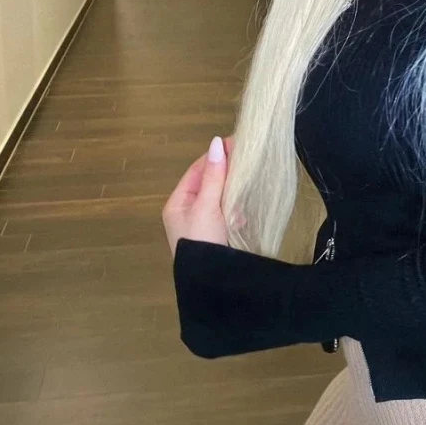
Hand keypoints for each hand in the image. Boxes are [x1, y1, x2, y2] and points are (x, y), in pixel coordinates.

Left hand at [161, 134, 246, 258]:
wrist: (211, 282)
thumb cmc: (203, 240)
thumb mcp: (207, 206)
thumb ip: (214, 175)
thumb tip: (216, 142)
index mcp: (178, 202)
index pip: (197, 169)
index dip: (216, 156)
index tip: (236, 143)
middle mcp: (187, 211)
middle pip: (209, 182)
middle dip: (227, 174)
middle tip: (247, 163)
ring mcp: (202, 224)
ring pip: (219, 197)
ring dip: (233, 193)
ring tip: (246, 189)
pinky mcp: (216, 235)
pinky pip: (226, 214)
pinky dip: (235, 211)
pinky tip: (243, 215)